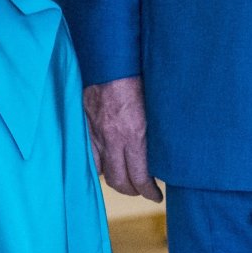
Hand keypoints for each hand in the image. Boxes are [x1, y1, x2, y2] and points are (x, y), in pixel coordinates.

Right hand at [83, 76, 162, 201]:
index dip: (149, 192)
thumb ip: (155, 130)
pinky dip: (98, 165)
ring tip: (126, 181)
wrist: (110, 57)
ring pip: (103, 172)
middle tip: (143, 191)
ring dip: (115, 180)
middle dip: (134, 191)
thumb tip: (165, 148)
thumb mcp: (154, 104)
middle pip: (121, 181)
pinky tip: (106, 165)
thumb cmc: (137, 74)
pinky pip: (89, 156)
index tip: (156, 195)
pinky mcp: (86, 126)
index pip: (140, 178)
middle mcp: (114, 138)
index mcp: (134, 134)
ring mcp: (97, 133)